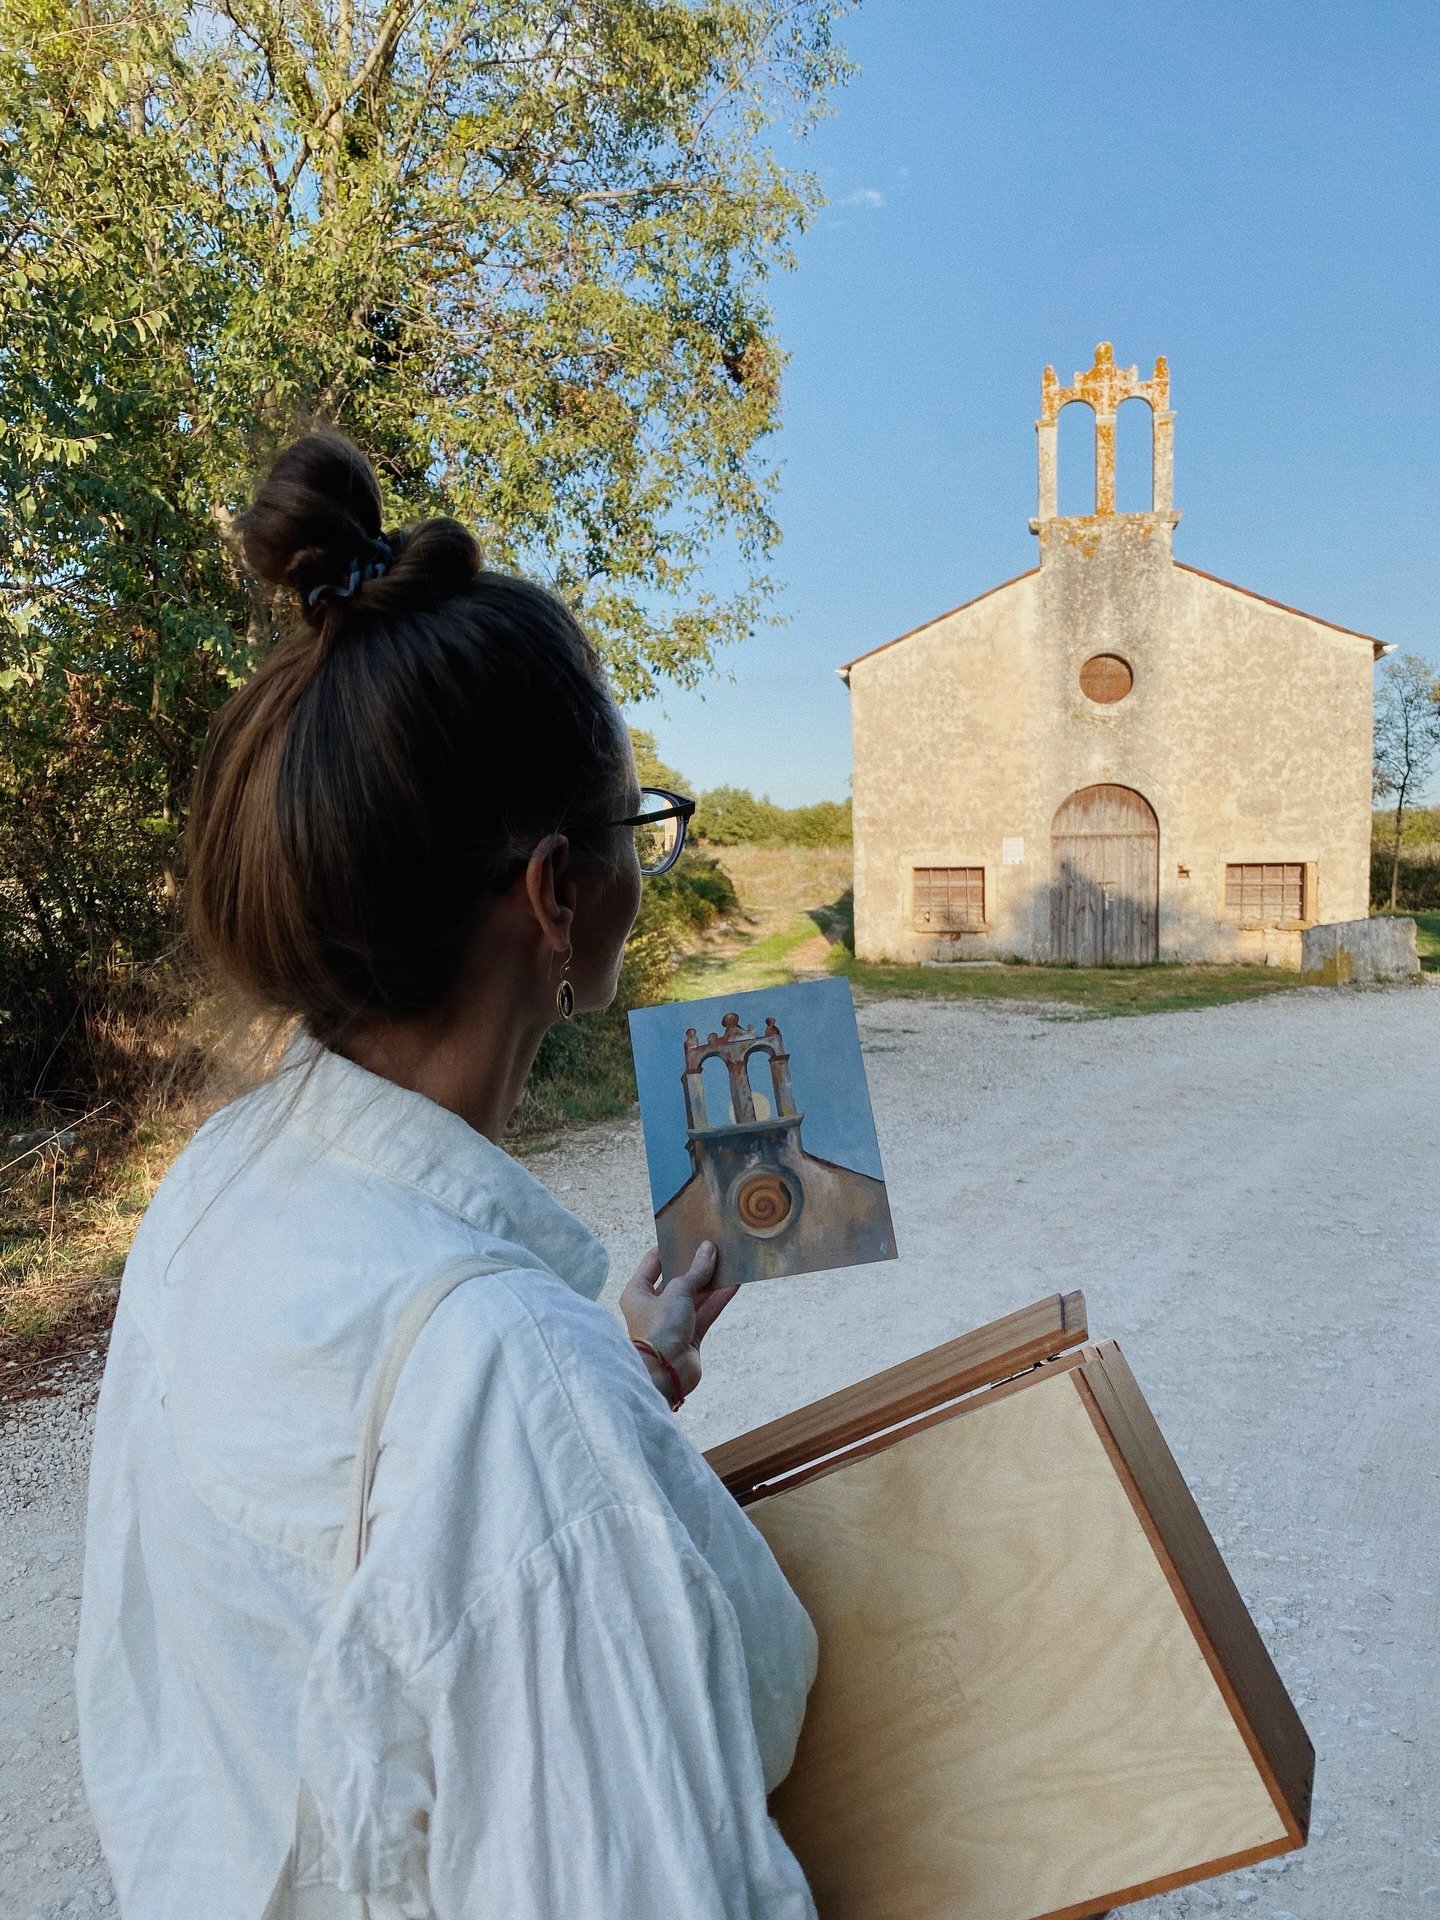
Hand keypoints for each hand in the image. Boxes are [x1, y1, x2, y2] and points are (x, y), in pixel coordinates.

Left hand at [620, 1241, 738, 1405]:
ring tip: (730, 1261)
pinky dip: (718, 1299)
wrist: (666, 1373)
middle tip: (714, 1245)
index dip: (670, 1247)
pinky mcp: (690, 1336)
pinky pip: (706, 1312)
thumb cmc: (660, 1328)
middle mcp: (653, 1306)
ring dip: (711, 1281)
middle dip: (696, 1265)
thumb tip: (708, 1248)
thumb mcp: (678, 1291)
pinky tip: (735, 1283)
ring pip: (695, 1296)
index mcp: (638, 1292)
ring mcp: (672, 1322)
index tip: (688, 1233)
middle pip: (677, 1279)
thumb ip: (696, 1271)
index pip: (653, 1262)